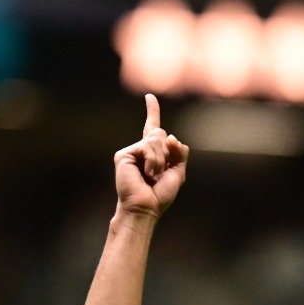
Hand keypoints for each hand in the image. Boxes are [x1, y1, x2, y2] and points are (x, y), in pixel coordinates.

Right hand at [115, 94, 189, 218]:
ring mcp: (132, 151)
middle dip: (167, 152)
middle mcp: (140, 149)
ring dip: (161, 159)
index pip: (153, 127)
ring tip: (153, 176)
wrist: (146, 207)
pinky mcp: (124, 154)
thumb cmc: (159, 195)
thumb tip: (171, 136)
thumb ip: (179, 153)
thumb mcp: (178, 172)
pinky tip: (147, 173)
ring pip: (155, 139)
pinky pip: (147, 146)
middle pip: (160, 133)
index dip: (152, 111)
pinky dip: (153, 160)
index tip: (149, 97)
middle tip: (159, 174)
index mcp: (152, 153)